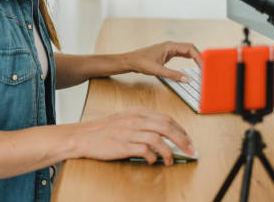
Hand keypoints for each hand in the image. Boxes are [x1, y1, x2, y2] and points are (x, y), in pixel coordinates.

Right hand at [75, 106, 193, 165]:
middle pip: (166, 127)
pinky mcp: (124, 145)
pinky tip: (153, 161)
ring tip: (171, 160)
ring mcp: (130, 132)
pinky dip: (153, 157)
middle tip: (189, 149)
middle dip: (182, 139)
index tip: (187, 139)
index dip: (180, 129)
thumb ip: (144, 122)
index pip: (166, 118)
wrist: (84, 136)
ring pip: (158, 139)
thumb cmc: (105, 130)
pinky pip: (145, 151)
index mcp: (138, 112)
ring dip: (169, 152)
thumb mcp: (126, 118)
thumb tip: (163, 132)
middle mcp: (136, 120)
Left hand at [126, 41, 200, 82]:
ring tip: (201, 65)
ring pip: (185, 51)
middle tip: (205, 66)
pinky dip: (188, 58)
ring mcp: (169, 49)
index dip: (198, 56)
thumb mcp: (158, 71)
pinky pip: (180, 54)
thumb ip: (173, 75)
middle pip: (189, 48)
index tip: (203, 65)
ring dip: (194, 56)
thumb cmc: (142, 63)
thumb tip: (186, 79)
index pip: (189, 49)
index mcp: (170, 46)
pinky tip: (191, 62)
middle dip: (198, 56)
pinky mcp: (166, 54)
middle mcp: (170, 46)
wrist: (131, 61)